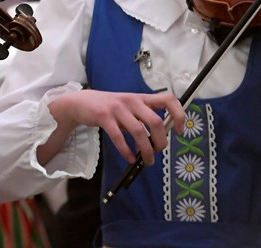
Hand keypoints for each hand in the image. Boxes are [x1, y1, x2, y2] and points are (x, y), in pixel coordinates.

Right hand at [48, 89, 184, 164]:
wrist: (81, 102)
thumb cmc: (109, 108)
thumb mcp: (129, 108)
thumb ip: (143, 118)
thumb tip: (158, 140)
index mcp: (141, 98)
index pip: (168, 99)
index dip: (178, 114)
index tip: (177, 131)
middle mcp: (132, 101)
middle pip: (156, 122)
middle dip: (161, 142)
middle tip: (158, 152)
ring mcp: (118, 108)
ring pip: (139, 132)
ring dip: (145, 151)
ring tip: (146, 161)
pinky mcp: (104, 117)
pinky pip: (119, 137)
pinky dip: (126, 151)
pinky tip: (129, 158)